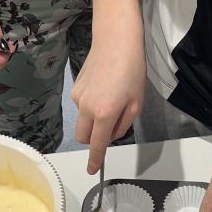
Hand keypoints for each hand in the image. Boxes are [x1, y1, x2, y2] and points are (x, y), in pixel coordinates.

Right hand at [72, 30, 145, 174]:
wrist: (116, 41)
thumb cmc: (132, 71)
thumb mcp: (136, 103)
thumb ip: (123, 125)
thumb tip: (111, 135)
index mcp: (104, 114)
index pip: (97, 145)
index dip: (95, 160)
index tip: (92, 170)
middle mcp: (86, 108)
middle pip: (83, 137)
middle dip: (94, 140)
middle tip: (112, 126)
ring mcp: (78, 98)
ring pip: (82, 122)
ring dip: (93, 122)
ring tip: (112, 101)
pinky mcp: (75, 88)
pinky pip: (81, 107)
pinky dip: (91, 108)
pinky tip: (104, 90)